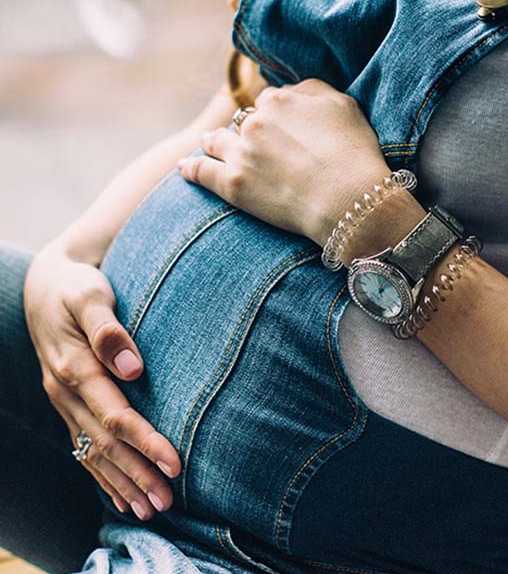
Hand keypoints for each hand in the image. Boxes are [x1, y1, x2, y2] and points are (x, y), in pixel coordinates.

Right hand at [23, 243, 181, 519]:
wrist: (45, 285)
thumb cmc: (76, 286)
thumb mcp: (90, 296)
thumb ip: (109, 329)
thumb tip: (133, 367)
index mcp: (75, 368)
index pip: (115, 416)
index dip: (146, 442)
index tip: (175, 463)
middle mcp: (66, 392)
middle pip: (105, 444)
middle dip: (138, 474)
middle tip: (168, 503)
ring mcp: (64, 401)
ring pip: (93, 451)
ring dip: (122, 482)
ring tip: (151, 509)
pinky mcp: (68, 402)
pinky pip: (83, 446)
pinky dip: (101, 473)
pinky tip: (120, 493)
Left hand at [178, 78, 391, 245]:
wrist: (348, 199)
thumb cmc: (353, 153)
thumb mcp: (343, 104)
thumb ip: (313, 89)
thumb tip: (292, 89)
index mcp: (279, 100)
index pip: (269, 102)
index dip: (276, 116)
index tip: (283, 129)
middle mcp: (255, 123)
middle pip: (244, 121)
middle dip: (249, 130)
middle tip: (255, 143)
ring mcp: (240, 154)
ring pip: (218, 141)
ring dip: (214, 141)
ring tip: (209, 142)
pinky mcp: (232, 185)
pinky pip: (201, 171)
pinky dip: (191, 168)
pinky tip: (183, 167)